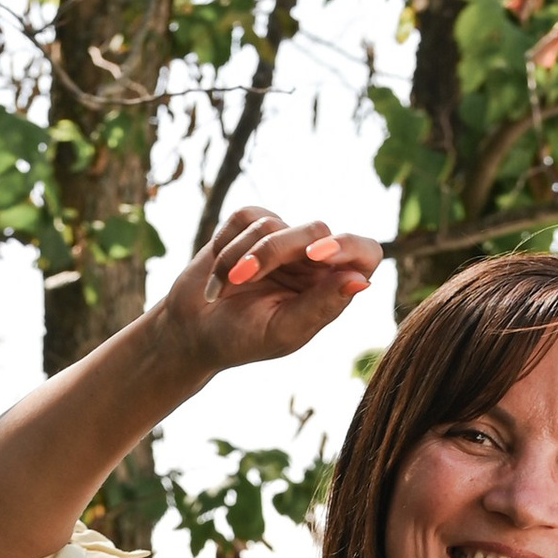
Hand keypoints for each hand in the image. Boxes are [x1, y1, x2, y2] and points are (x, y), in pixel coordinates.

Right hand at [158, 207, 378, 380]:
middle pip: (316, 230)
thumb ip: (321, 306)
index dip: (349, 246)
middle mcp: (312, 260)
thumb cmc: (241, 340)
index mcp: (329, 288)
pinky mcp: (251, 224)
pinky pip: (246, 217)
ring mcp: (283, 238)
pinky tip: (217, 272)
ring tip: (221, 288)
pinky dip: (226, 245)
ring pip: (273, 224)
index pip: (364, 253)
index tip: (318, 254)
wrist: (192, 332)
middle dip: (273, 251)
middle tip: (242, 275)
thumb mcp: (282, 330)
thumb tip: (360, 280)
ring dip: (239, 257)